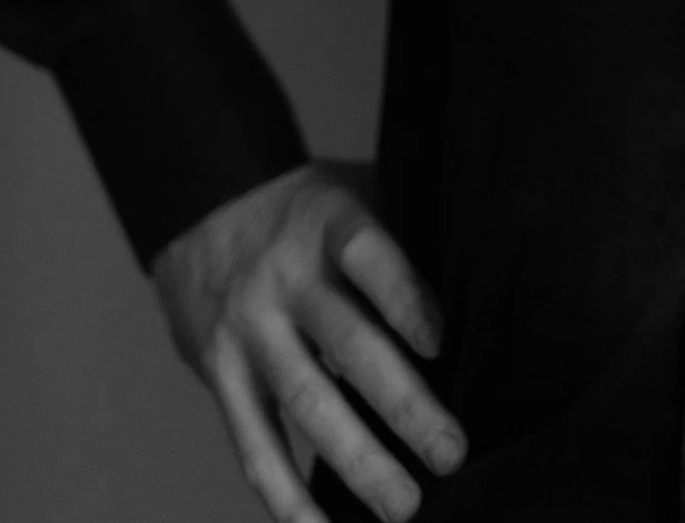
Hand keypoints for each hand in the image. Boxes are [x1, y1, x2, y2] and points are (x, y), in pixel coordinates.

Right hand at [153, 159, 466, 522]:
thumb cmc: (307, 211)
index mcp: (329, 223)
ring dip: (357, 462)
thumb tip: (484, 283)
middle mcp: (286, 278)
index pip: (368, 256)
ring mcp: (249, 329)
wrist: (200, 201)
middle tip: (452, 453)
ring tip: (405, 507)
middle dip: (403, 405)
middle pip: (347, 343)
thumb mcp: (352, 192)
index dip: (404, 296)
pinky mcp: (219, 374)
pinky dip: (284, 495)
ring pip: (305, 403)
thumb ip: (403, 232)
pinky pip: (253, 442)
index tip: (443, 341)